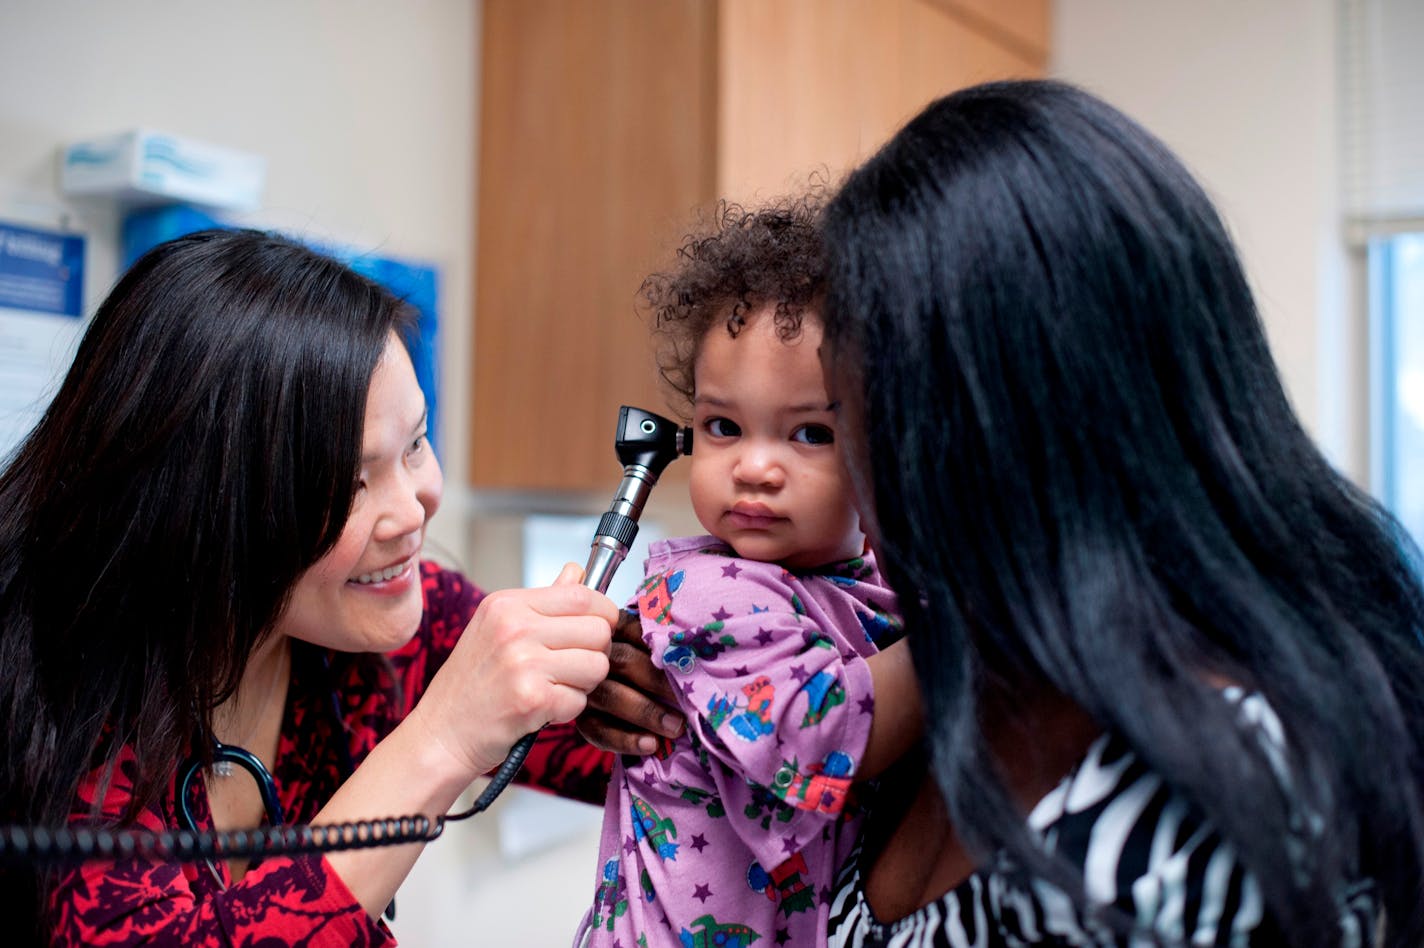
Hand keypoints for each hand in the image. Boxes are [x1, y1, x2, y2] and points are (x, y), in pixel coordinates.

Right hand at [407, 563, 616, 780]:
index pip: (582, 595)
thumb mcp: (496, 628)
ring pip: (597, 666)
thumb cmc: (470, 684)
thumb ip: (543, 601)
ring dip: (584, 683)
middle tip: (570, 667)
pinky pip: (580, 700)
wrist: (440, 733)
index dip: (603, 614)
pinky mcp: (532, 699)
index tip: (598, 629)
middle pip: (598, 630)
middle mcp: (514, 628)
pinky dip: (567, 711)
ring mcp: (523, 663)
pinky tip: (541, 709)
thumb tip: (577, 572)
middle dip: (595, 653)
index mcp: (507, 605)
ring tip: (555, 687)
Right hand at [576, 608, 683, 754]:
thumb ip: (667, 646)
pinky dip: (626, 740)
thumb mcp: (653, 648)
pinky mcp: (582, 719)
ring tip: (677, 727)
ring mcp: (585, 687)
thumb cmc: (647, 666)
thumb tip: (699, 651)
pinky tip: (651, 745)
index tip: (690, 661)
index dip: (663, 645)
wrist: (616, 699)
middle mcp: (595, 654)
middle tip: (688, 699)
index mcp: (615, 628)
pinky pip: (599, 730)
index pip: (637, 630)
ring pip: (611, 696)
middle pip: (623, 662)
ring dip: (647, 712)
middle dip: (658, 681)